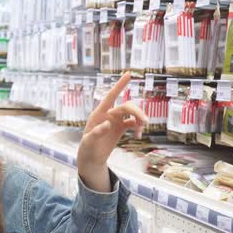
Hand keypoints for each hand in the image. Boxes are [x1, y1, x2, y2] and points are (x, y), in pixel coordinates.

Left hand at [77, 73, 147, 191]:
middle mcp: (108, 114)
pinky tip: (138, 135)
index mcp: (98, 114)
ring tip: (141, 130)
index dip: (119, 86)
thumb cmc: (87, 148)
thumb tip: (107, 123)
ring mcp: (115, 120)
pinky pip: (133, 123)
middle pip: (126, 106)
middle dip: (137, 112)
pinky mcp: (120, 128)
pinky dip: (138, 127)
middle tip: (145, 122)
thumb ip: (96, 133)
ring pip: (132, 113)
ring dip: (140, 119)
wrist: (91, 158)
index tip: (128, 74)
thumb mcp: (88, 142)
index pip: (110, 97)